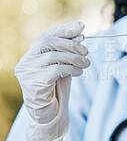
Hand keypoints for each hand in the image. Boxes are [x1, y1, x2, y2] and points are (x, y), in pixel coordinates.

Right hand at [14, 21, 89, 140]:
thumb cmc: (57, 89)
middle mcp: (26, 62)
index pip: (47, 36)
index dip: (64, 30)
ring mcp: (27, 73)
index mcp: (32, 55)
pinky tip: (80, 73)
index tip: (81, 27)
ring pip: (52, 56)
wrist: (51, 114)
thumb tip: (81, 35)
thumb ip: (69, 52)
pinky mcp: (33, 84)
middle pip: (48, 43)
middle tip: (87, 51)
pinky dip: (71, 69)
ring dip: (74, 58)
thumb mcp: (65, 66)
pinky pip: (55, 70)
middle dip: (71, 44)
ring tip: (87, 64)